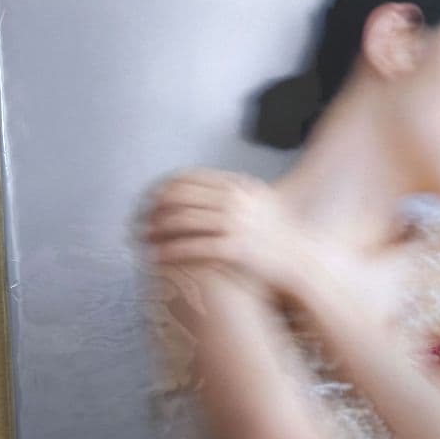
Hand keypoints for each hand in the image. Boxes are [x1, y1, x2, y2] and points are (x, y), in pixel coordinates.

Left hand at [136, 168, 305, 293]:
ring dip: (156, 230)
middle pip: (180, 197)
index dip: (164, 188)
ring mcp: (235, 224)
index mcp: (238, 186)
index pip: (189, 178)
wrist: (302, 260)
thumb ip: (235, 192)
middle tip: (137, 220)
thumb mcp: (260, 203)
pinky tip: (156, 257)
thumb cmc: (279, 234)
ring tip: (141, 239)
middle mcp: (235, 201)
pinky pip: (192, 247)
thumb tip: (207, 187)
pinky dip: (169, 252)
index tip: (148, 200)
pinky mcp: (234, 249)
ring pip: (181, 221)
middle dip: (153, 208)